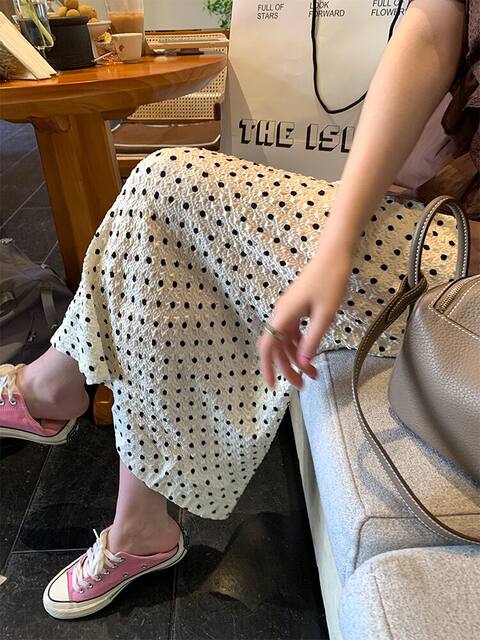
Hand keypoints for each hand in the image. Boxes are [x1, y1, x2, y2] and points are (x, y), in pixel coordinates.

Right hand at [257, 239, 352, 388]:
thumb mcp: (325, 315)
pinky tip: (312, 354)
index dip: (267, 367)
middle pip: (277, 348)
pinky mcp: (296, 308)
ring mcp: (288, 311)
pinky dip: (301, 346)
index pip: (268, 347)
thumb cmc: (330, 281)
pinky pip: (293, 332)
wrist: (333, 256)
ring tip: (313, 374)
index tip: (272, 385)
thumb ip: (312, 339)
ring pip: (286, 341)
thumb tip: (303, 362)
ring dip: (296, 358)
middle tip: (303, 385)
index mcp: (284, 315)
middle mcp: (281, 314)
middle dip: (288, 368)